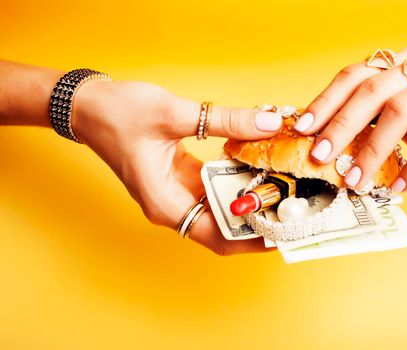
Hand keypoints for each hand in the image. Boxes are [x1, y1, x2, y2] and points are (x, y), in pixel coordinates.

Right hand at [72, 79, 282, 254]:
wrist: (89, 106)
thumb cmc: (119, 114)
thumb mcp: (175, 115)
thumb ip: (226, 121)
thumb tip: (270, 122)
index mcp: (167, 204)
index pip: (220, 237)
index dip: (255, 239)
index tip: (285, 230)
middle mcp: (174, 206)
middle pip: (226, 226)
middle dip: (260, 218)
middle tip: (295, 205)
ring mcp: (178, 193)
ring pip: (223, 207)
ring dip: (251, 198)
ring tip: (284, 187)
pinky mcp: (182, 178)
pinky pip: (216, 187)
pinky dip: (237, 179)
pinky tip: (259, 165)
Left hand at [294, 47, 406, 191]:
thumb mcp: (398, 123)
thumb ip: (368, 122)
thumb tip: (318, 142)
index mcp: (404, 62)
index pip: (356, 74)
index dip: (326, 101)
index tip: (302, 129)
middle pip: (375, 88)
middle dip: (342, 125)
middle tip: (320, 157)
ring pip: (404, 110)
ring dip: (374, 150)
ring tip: (356, 181)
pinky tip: (398, 188)